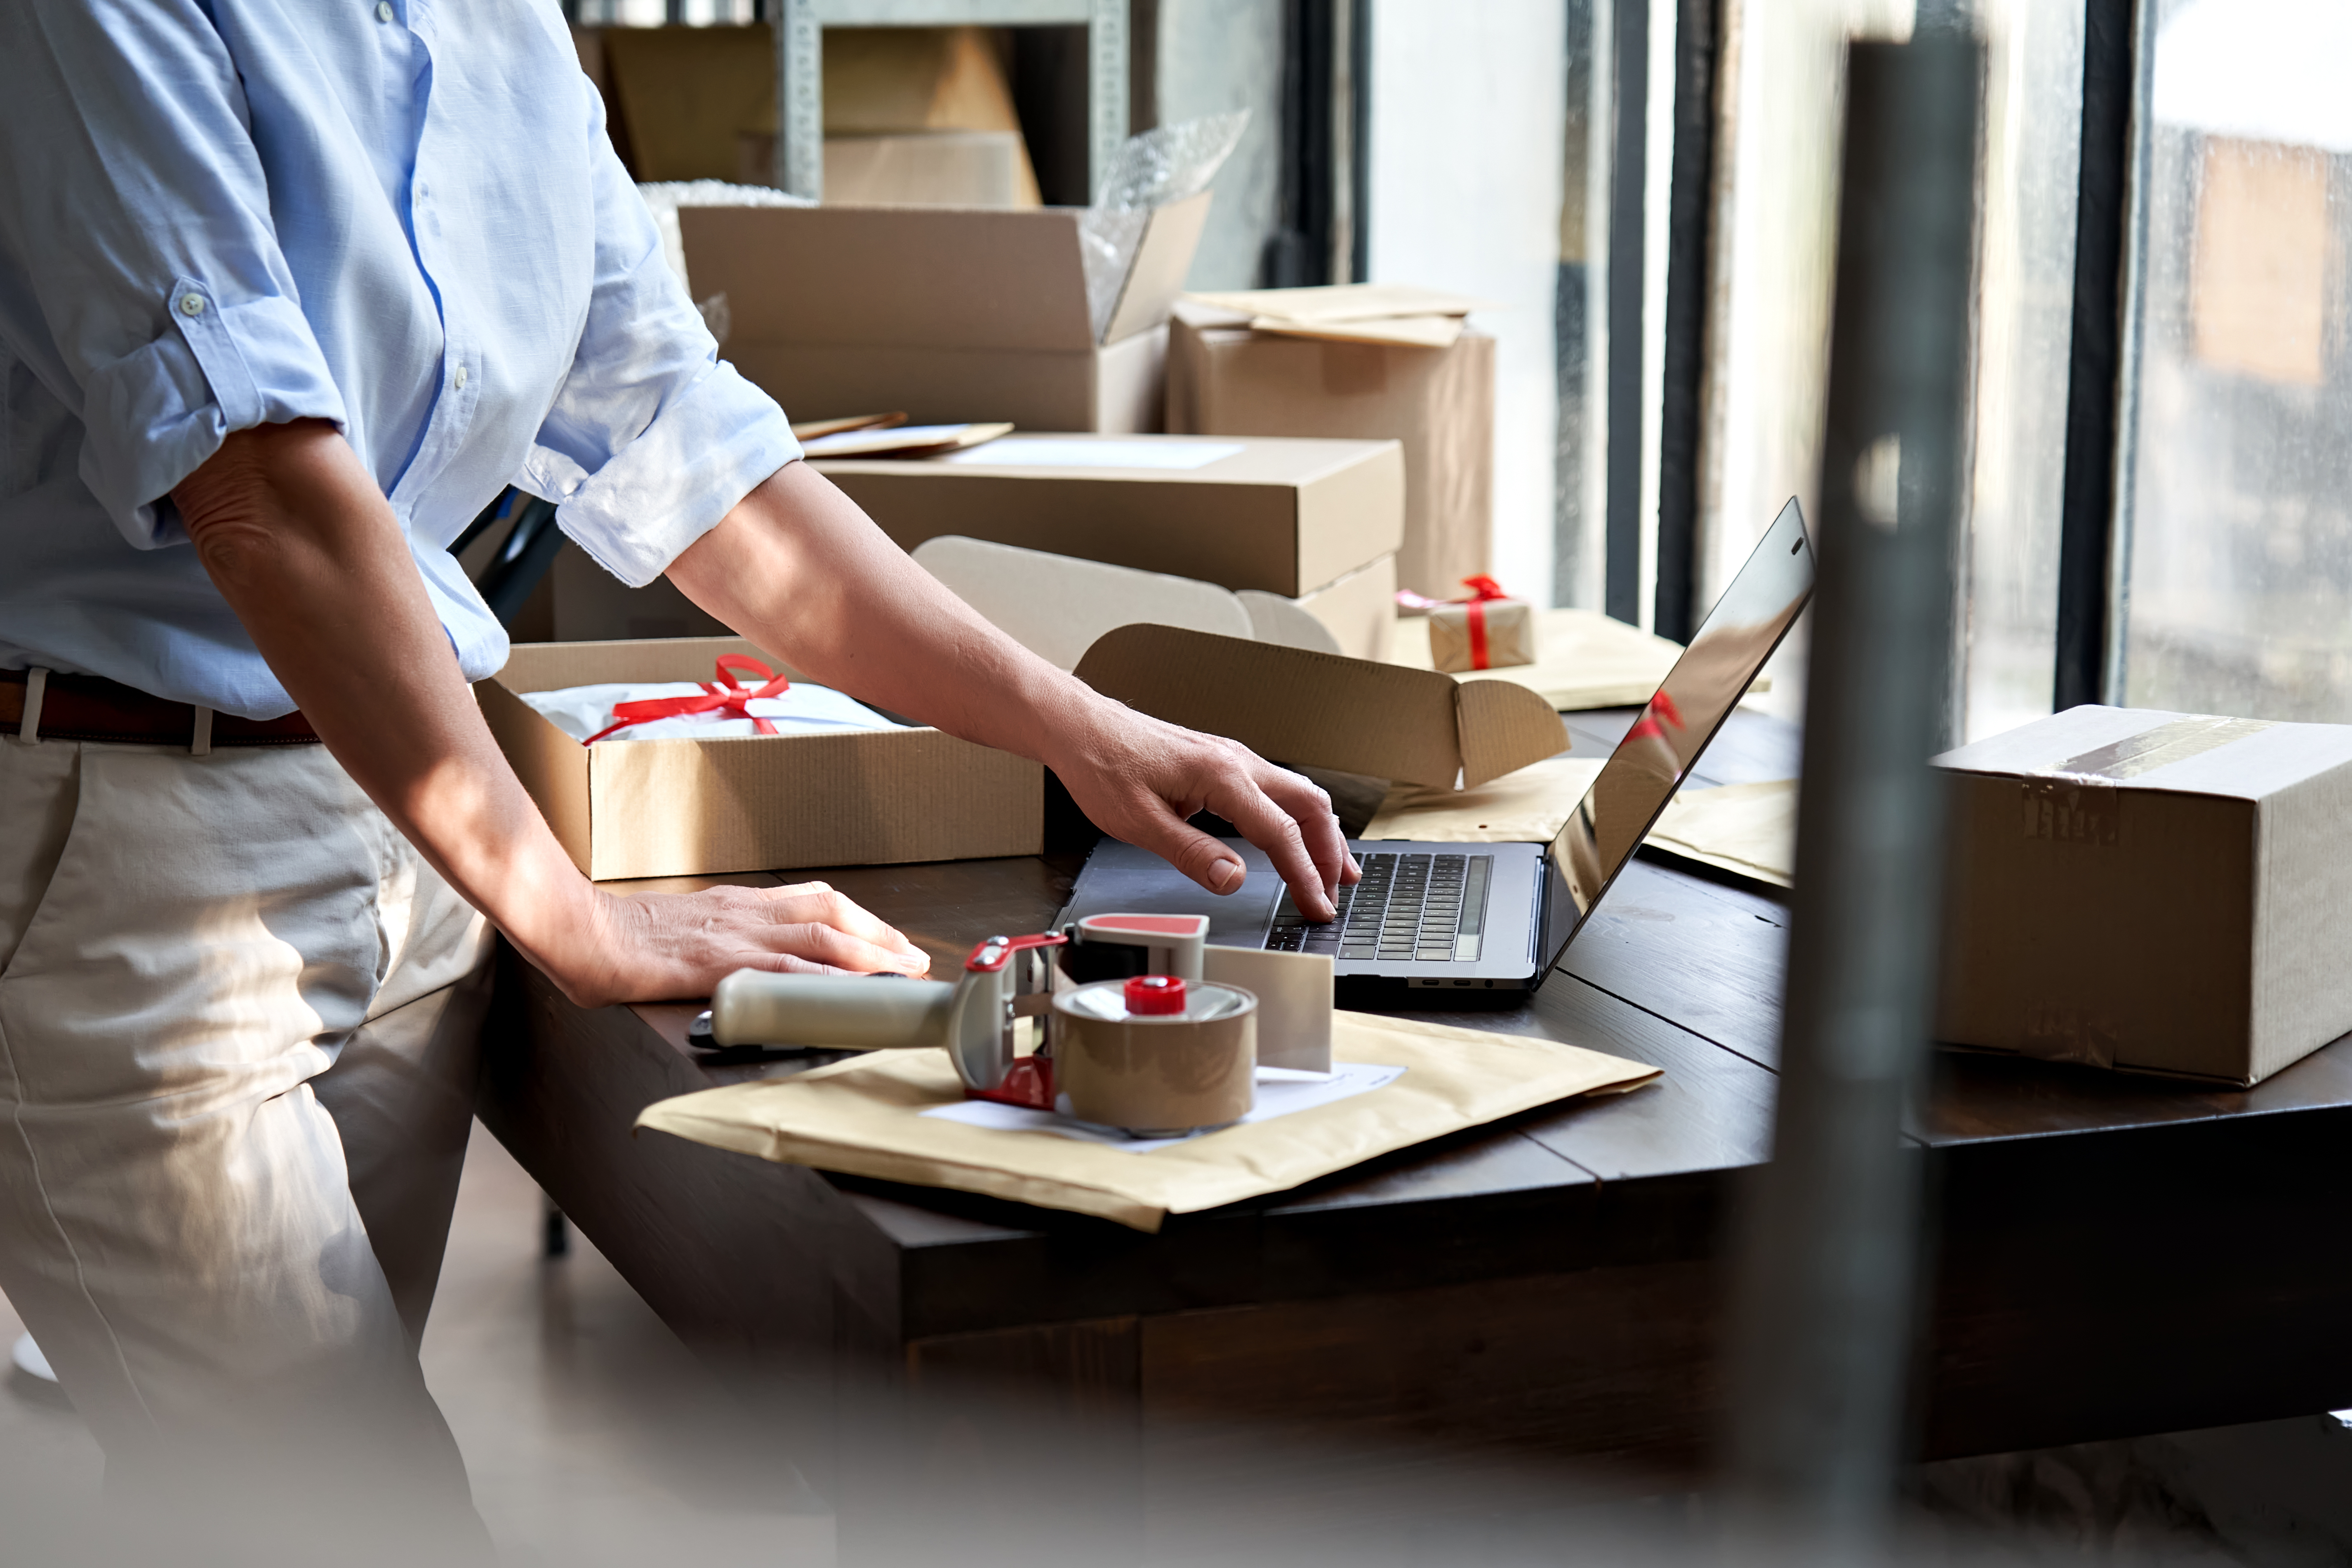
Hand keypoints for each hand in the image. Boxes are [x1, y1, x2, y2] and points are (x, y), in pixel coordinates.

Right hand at [555, 880, 931, 1006]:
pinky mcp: (719, 962)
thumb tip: (740, 964)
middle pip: (830, 911)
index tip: (886, 939)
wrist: (576, 929)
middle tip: (913, 957)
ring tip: (902, 973)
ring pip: (821, 935)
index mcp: (734, 903)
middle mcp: (743, 911)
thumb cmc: (618, 936)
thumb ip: (714, 940)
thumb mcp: (681, 930)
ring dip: (869, 954)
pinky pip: (785, 969)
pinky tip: (849, 992)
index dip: (857, 919)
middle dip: (878, 934)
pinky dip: (825, 979)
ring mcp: (734, 934)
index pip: (812, 901)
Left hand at [1048, 698, 1359, 921]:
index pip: (1281, 833)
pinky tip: (1296, 836)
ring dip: (1321, 832)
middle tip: (1336, 892)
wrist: (1081, 727)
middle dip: (1330, 852)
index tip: (1317, 906)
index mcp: (1220, 775)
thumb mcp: (1138, 823)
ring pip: (1298, 793)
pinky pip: (1277, 789)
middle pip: (1309, 806)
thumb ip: (1190, 853)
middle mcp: (1235, 760)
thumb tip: (1232, 879)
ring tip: (1334, 869)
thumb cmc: (1102, 765)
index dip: (1305, 875)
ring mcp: (1232, 758)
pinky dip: (1298, 817)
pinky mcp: (1222, 762)